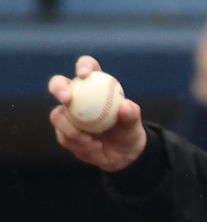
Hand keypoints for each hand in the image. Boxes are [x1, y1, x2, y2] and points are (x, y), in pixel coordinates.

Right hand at [48, 55, 145, 171]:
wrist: (122, 155)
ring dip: (71, 129)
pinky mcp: (63, 132)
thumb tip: (125, 105)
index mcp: (95, 86)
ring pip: (57, 115)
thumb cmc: (129, 132)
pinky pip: (63, 136)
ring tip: (91, 141)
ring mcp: (67, 115)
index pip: (87, 68)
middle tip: (67, 99)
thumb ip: (131, 114)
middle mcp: (77, 97)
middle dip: (58, 88)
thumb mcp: (134, 124)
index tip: (85, 75)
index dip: (83, 66)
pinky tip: (93, 148)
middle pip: (58, 84)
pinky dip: (78, 144)